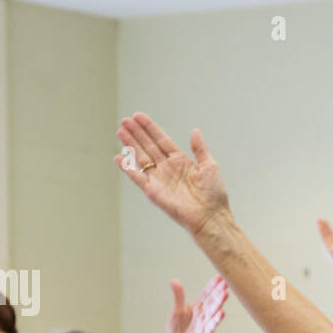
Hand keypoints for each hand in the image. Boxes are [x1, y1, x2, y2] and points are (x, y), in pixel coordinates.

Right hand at [116, 113, 229, 237]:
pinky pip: (137, 177)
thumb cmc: (213, 194)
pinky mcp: (153, 192)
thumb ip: (200, 148)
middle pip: (148, 146)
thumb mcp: (209, 166)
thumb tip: (195, 130)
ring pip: (141, 157)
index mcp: (180, 161)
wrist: (210, 216)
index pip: (161, 140)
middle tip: (124, 120)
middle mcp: (167, 169)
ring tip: (120, 131)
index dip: (150, 128)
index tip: (138, 116)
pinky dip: (127, 168)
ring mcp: (159, 180)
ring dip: (130, 144)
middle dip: (136, 133)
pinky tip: (118, 157)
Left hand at [165, 275, 227, 332]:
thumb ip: (178, 297)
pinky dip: (216, 320)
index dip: (212, 286)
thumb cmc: (177, 327)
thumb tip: (174, 281)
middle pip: (212, 301)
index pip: (207, 294)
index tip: (219, 277)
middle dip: (219, 292)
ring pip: (213, 312)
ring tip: (225, 294)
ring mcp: (205, 324)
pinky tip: (221, 313)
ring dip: (219, 303)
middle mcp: (204, 314)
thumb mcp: (176, 311)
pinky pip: (211, 327)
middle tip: (225, 283)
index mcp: (198, 306)